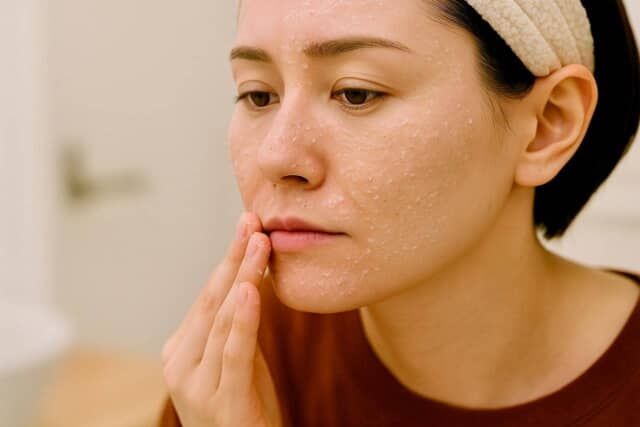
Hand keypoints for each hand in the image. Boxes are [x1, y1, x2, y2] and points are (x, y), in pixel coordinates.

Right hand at [161, 212, 281, 426]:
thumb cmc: (243, 407)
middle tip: (252, 222)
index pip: (208, 296)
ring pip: (224, 320)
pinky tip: (251, 290)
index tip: (248, 227)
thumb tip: (247, 278)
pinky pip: (234, 353)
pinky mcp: (223, 401)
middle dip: (234, 258)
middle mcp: (180, 365)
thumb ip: (235, 325)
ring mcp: (196, 385)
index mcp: (179, 350)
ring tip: (259, 243)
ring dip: (244, 277)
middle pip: (212, 300)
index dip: (229, 260)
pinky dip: (244, 320)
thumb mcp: (236, 359)